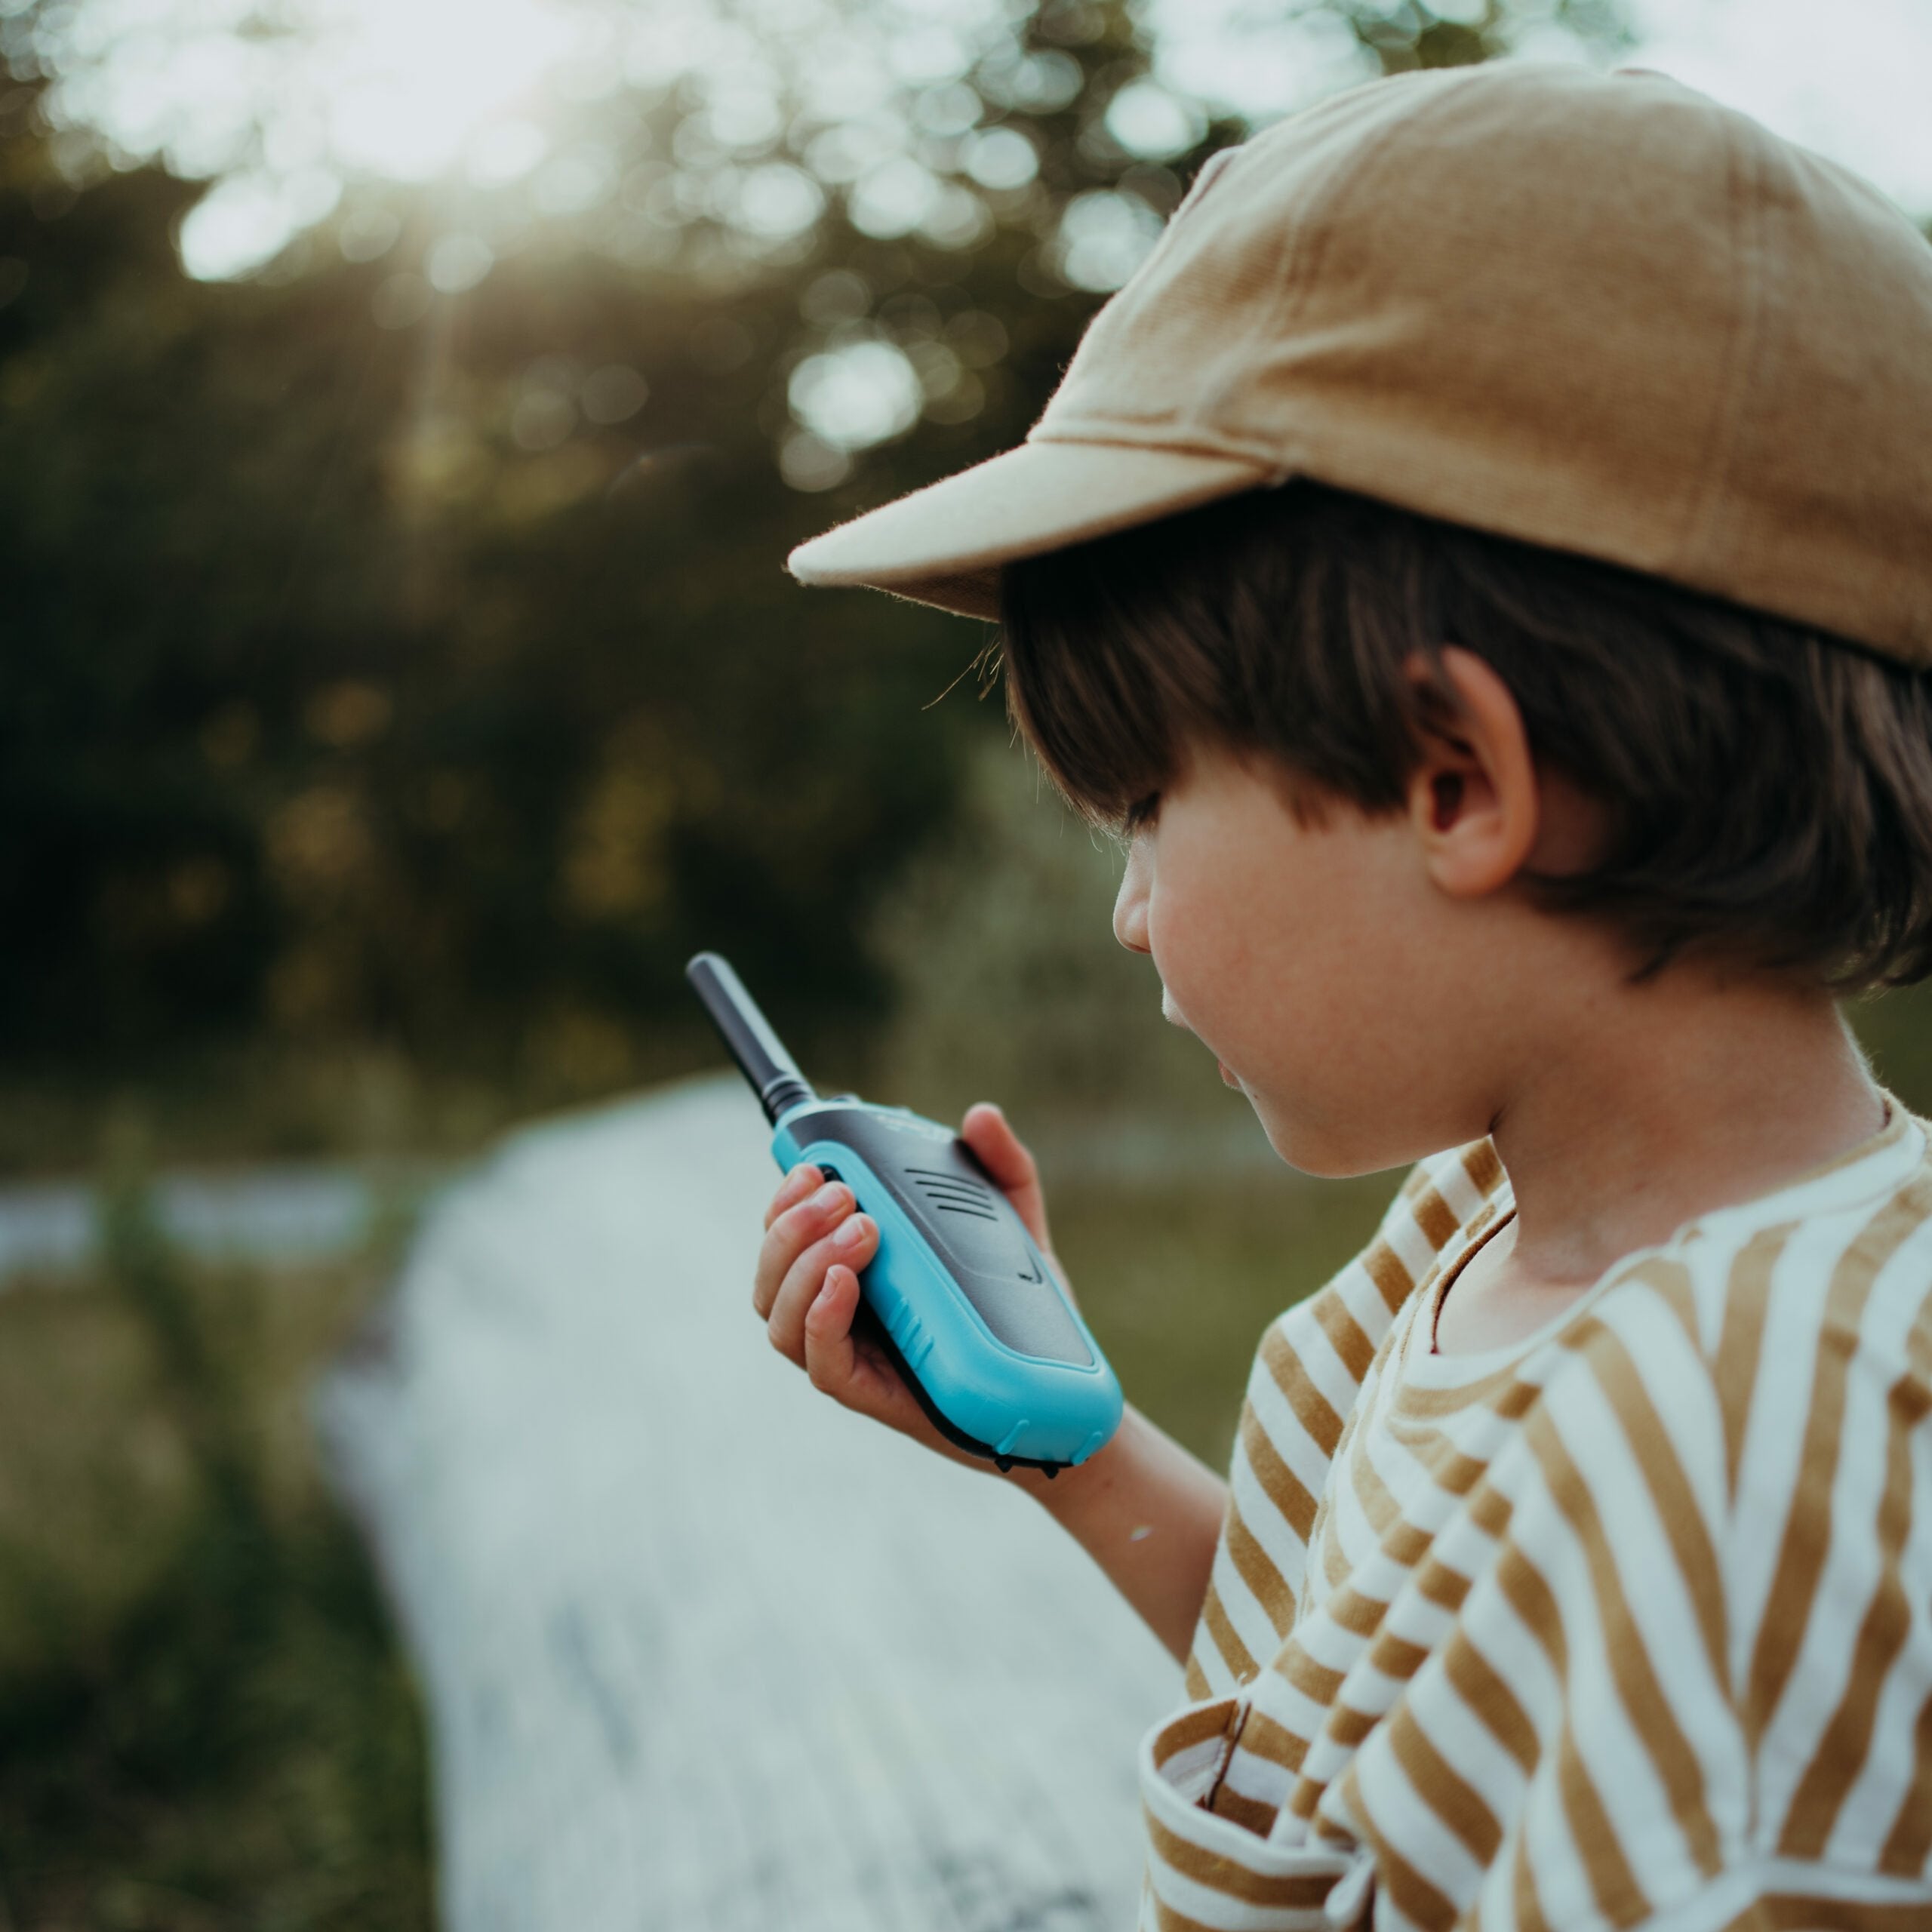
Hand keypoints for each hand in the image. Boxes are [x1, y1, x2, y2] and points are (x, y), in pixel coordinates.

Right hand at [749, 1102, 1072, 1469]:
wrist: (1056, 1391)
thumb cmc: (1022, 1311)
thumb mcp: (1016, 1225)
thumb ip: (1001, 1166)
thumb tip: (982, 1116)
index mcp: (855, 1269)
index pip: (787, 1233)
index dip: (784, 1200)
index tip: (812, 1166)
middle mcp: (840, 1310)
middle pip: (772, 1270)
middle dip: (793, 1224)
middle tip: (846, 1194)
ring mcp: (850, 1354)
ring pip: (780, 1314)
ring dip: (804, 1264)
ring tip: (862, 1230)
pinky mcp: (869, 1394)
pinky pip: (819, 1361)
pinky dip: (821, 1317)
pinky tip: (845, 1284)